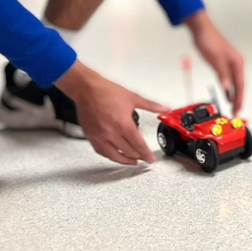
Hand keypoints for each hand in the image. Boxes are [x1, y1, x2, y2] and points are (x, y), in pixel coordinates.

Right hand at [56, 61, 170, 165]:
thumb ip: (151, 105)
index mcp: (123, 124)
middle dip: (138, 157)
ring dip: (124, 160)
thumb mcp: (133, 97)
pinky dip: (110, 155)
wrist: (87, 89)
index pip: (138, 145)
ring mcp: (100, 137)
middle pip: (128, 152)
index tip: (150, 159)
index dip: (146, 154)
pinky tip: (114, 155)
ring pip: (114, 156)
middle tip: (143, 158)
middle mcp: (111, 133)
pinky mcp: (91, 137)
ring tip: (132, 161)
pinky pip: (101, 152)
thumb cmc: (106, 92)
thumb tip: (165, 108)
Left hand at [185, 11, 245, 114]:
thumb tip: (227, 88)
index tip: (237, 110)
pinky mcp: (224, 63)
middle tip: (235, 111)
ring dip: (233, 94)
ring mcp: (231, 63)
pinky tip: (225, 93)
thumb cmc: (209, 40)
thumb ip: (222, 74)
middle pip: (239, 85)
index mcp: (238, 62)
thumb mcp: (215, 60)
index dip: (239, 99)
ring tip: (232, 106)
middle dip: (238, 99)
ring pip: (234, 83)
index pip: (240, 85)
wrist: (201, 29)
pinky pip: (228, 79)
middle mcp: (237, 63)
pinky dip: (228, 88)